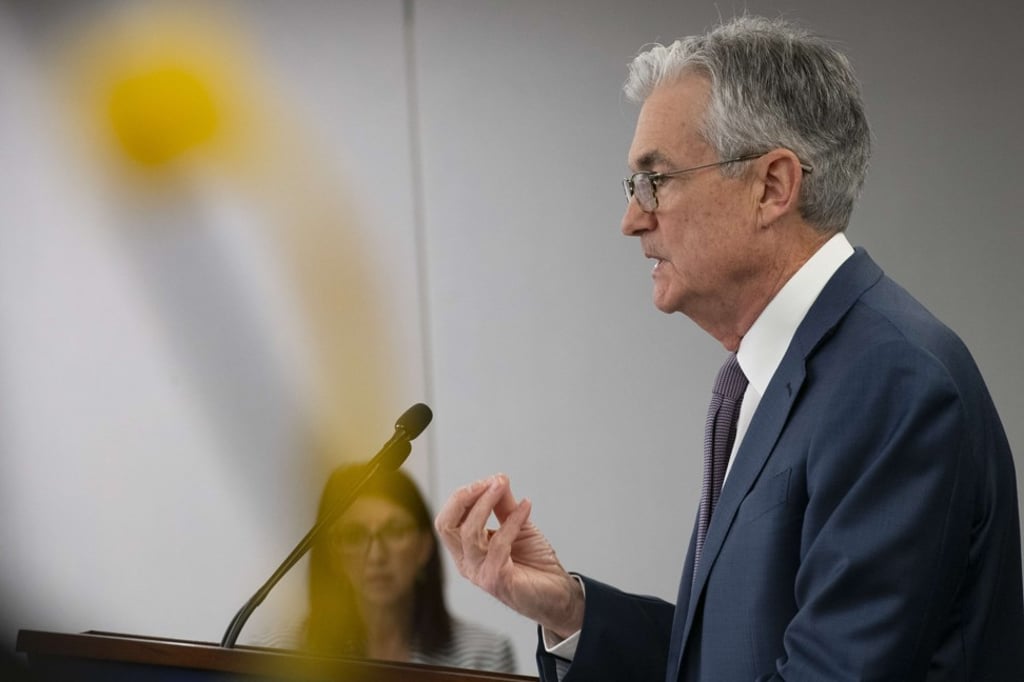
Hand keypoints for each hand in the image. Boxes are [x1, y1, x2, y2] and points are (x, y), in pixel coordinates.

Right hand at [435, 474, 584, 637]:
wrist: (557, 592)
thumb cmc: (534, 563)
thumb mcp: (517, 526)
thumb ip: (504, 505)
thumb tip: (498, 479)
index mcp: (466, 550)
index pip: (448, 519)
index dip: (464, 496)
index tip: (489, 480)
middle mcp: (467, 563)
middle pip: (446, 526)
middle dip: (465, 498)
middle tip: (489, 482)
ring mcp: (479, 573)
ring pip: (469, 533)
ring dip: (486, 504)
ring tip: (503, 487)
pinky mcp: (496, 579)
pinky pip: (498, 544)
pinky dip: (512, 521)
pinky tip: (526, 508)